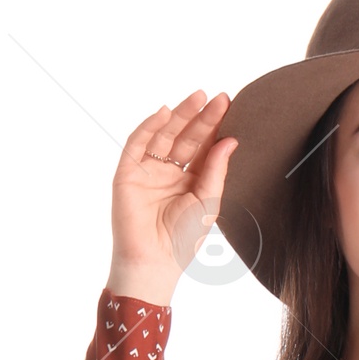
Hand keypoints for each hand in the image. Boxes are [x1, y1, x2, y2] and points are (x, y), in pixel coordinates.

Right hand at [106, 90, 237, 305]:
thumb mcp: (208, 203)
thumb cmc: (183, 241)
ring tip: (197, 98)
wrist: (154, 262)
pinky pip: (138, 145)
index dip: (215, 127)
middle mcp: (169, 173)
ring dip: (179, 116)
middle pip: (185, 138)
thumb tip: (230, 140)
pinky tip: (164, 113)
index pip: (203, 147)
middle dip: (200, 117)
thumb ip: (217, 170)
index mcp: (191, 181)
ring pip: (164, 136)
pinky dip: (149, 127)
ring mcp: (148, 171)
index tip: (229, 106)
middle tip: (217, 98)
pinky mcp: (128, 173)